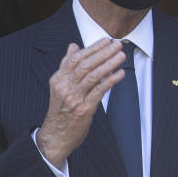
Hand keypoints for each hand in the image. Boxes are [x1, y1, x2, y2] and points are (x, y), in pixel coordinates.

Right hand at [35, 39, 124, 166]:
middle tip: (117, 45)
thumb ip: (67, 65)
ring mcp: (74, 98)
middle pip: (85, 65)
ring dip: (109, 64)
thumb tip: (73, 46)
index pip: (76, 58)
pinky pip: (99, 92)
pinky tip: (120, 74)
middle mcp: (65, 87)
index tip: (105, 41)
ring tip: (121, 56)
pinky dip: (111, 81)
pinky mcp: (84, 109)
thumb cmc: (61, 110)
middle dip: (103, 53)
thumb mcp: (59, 86)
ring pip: (93, 76)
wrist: (56, 136)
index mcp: (58, 79)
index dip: (92, 48)